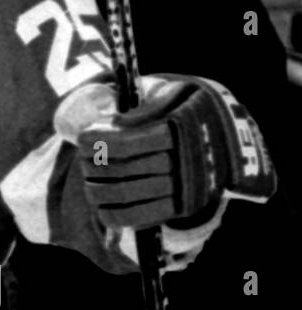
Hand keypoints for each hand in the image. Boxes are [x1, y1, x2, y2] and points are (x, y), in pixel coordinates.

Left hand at [76, 75, 276, 233]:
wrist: (225, 134)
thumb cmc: (184, 106)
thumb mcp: (169, 91)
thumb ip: (141, 104)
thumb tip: (115, 125)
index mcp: (180, 127)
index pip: (126, 143)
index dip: (98, 143)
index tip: (83, 138)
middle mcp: (184, 161)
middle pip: (121, 169)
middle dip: (93, 163)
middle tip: (83, 156)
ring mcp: (183, 187)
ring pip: (125, 194)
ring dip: (96, 188)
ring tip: (88, 177)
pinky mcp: (180, 207)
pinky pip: (138, 217)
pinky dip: (111, 214)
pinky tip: (99, 204)